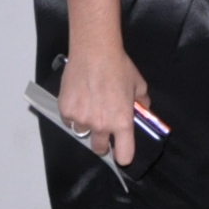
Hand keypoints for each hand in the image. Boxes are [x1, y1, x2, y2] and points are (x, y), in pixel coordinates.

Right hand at [57, 47, 147, 167]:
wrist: (94, 52)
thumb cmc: (119, 67)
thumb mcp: (138, 86)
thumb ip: (141, 103)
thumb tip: (143, 110)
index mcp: (122, 122)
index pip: (124, 155)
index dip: (123, 156)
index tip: (122, 153)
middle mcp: (101, 125)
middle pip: (99, 148)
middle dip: (102, 143)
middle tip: (103, 130)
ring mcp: (81, 119)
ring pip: (82, 132)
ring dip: (86, 125)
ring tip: (90, 107)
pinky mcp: (65, 111)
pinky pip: (69, 120)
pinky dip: (73, 114)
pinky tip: (79, 99)